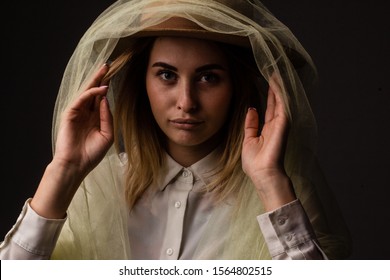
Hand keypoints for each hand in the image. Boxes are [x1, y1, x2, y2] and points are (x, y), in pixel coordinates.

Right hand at [31, 64, 113, 218]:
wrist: (77, 164)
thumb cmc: (92, 153)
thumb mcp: (107, 134)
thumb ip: (107, 117)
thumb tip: (105, 100)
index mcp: (95, 118)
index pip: (101, 99)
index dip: (107, 87)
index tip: (114, 76)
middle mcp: (86, 113)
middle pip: (94, 92)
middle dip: (100, 78)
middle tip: (108, 65)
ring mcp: (78, 112)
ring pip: (87, 92)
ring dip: (95, 80)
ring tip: (104, 69)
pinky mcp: (70, 113)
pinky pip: (82, 99)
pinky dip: (91, 93)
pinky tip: (101, 89)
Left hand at [242, 74, 294, 210]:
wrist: (263, 175)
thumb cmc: (256, 163)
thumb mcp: (249, 140)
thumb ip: (251, 124)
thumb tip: (251, 109)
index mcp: (268, 128)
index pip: (269, 106)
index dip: (268, 93)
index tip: (265, 79)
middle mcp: (276, 124)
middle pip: (276, 100)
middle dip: (275, 85)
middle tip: (273, 69)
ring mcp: (281, 123)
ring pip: (281, 100)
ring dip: (279, 85)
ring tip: (276, 70)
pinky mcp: (283, 124)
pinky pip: (282, 104)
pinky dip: (280, 92)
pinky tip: (277, 81)